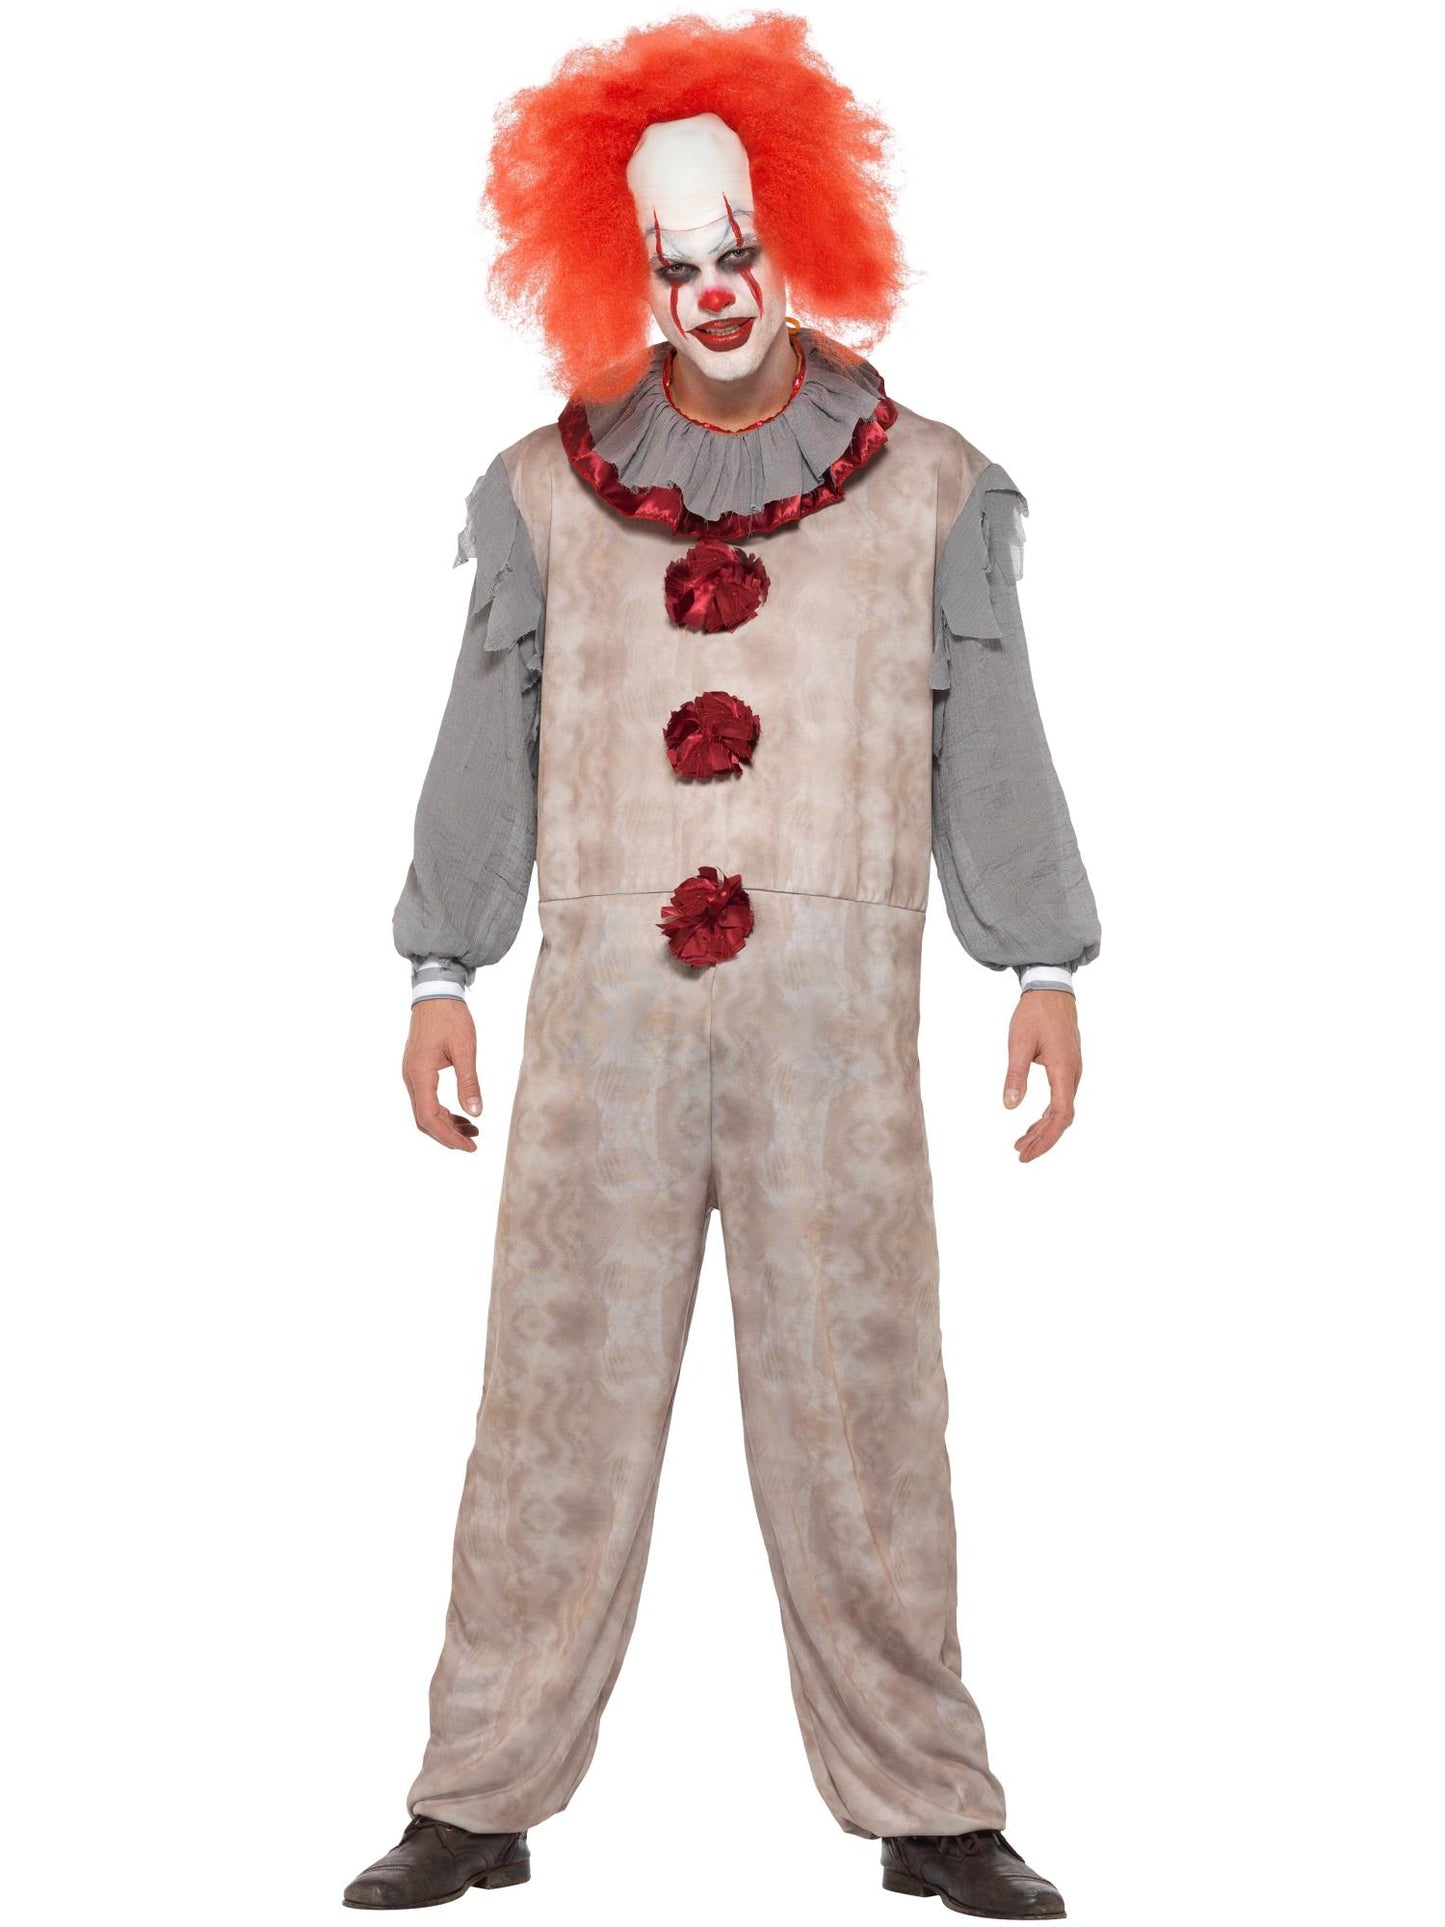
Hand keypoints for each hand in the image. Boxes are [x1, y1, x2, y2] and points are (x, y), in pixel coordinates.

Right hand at [402, 999, 481, 1151]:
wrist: (435, 993)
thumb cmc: (451, 1017)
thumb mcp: (465, 1049)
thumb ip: (469, 1082)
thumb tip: (476, 1113)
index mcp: (420, 1073)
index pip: (429, 1117)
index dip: (448, 1136)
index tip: (469, 1147)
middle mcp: (410, 1077)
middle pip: (424, 1119)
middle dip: (448, 1134)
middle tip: (473, 1143)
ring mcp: (411, 1073)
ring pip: (424, 1110)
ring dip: (446, 1123)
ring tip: (472, 1130)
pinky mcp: (417, 1069)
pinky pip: (426, 1098)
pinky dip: (442, 1110)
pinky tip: (461, 1113)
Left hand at [1003, 990, 1081, 1162]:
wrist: (1051, 990)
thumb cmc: (1034, 1014)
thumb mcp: (1019, 1043)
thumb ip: (1015, 1076)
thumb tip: (1010, 1105)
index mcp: (1064, 1070)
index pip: (1061, 1115)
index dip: (1045, 1138)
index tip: (1026, 1153)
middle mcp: (1073, 1074)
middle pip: (1062, 1118)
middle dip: (1042, 1139)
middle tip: (1020, 1155)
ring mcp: (1073, 1072)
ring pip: (1061, 1111)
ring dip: (1043, 1129)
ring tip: (1021, 1144)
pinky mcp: (1067, 1068)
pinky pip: (1060, 1099)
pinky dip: (1047, 1116)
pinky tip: (1032, 1123)